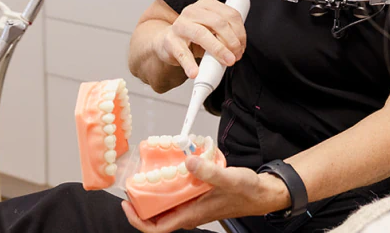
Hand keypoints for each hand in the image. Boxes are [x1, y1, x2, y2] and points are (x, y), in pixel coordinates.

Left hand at [121, 152, 290, 232]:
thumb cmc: (247, 192)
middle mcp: (189, 213)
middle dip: (141, 202)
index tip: (127, 205)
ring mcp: (193, 206)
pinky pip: (177, 195)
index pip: (157, 228)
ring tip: (146, 174)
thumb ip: (208, 172)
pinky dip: (169, 184)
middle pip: (157, 215)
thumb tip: (188, 162)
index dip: (138, 220)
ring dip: (154, 192)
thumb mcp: (228, 179)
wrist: (262, 193)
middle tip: (133, 183)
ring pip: (166, 204)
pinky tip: (170, 169)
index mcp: (192, 215)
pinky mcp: (197, 197)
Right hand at [153, 0, 246, 78]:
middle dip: (232, 42)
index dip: (240, 32)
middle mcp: (192, 11)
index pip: (229, 14)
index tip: (242, 47)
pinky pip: (182, 53)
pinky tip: (195, 72)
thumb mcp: (212, 29)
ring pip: (202, 34)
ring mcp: (180, 25)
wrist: (168, 41)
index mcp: (206, 5)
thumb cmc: (194, 35)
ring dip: (218, 49)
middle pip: (218, 23)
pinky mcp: (170, 41)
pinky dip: (189, 64)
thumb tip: (239, 49)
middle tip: (236, 56)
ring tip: (227, 61)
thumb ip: (225, 34)